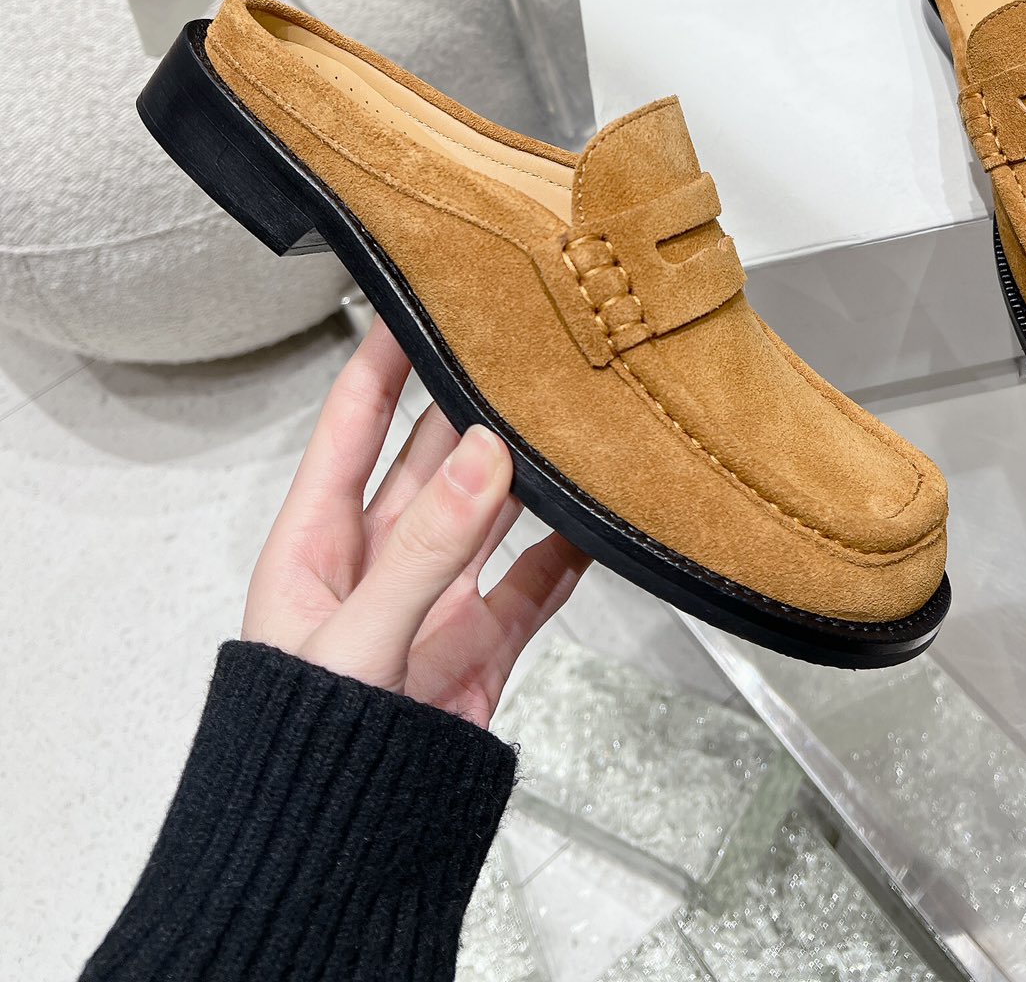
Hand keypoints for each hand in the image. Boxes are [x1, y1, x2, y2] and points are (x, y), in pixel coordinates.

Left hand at [243, 317, 588, 724]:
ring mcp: (432, 602)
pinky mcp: (479, 647)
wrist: (331, 864)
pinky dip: (568, 548)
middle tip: (519, 347)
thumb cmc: (299, 756)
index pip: (352, 423)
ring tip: (566, 414)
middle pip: (431, 454)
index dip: (381, 356)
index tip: (417, 291)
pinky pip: (532, 581)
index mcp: (315, 545)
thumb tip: (483, 454)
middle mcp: (375, 562)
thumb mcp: (357, 641)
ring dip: (526, 468)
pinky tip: (597, 514)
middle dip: (470, 400)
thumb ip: (427, 549)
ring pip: (490, 509)